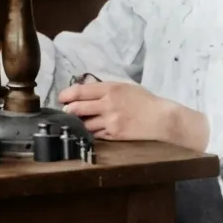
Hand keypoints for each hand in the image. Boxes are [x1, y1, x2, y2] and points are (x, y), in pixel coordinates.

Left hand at [58, 81, 184, 142]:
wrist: (161, 118)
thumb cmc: (143, 100)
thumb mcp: (124, 87)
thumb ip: (104, 89)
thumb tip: (83, 91)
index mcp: (110, 89)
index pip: (80, 92)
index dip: (66, 95)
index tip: (61, 98)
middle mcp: (107, 105)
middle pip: (77, 109)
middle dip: (68, 110)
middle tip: (66, 110)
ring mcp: (110, 122)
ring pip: (84, 124)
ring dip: (79, 122)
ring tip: (78, 120)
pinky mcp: (114, 135)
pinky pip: (95, 134)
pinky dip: (91, 131)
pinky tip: (92, 128)